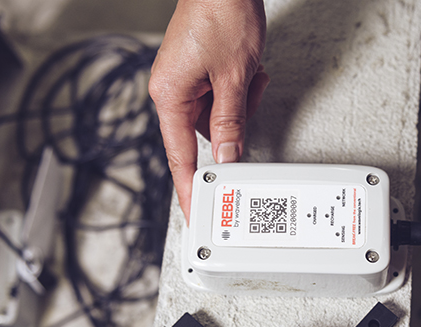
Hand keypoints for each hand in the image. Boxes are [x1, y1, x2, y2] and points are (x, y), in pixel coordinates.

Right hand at [149, 0, 268, 219]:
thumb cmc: (221, 12)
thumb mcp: (234, 78)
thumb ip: (231, 124)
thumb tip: (229, 158)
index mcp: (170, 96)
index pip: (180, 157)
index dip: (191, 188)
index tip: (197, 212)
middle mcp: (172, 90)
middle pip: (205, 135)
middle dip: (234, 126)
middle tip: (249, 103)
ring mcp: (186, 81)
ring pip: (219, 117)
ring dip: (242, 105)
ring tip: (250, 76)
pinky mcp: (199, 72)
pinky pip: (222, 98)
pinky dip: (241, 91)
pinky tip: (249, 71)